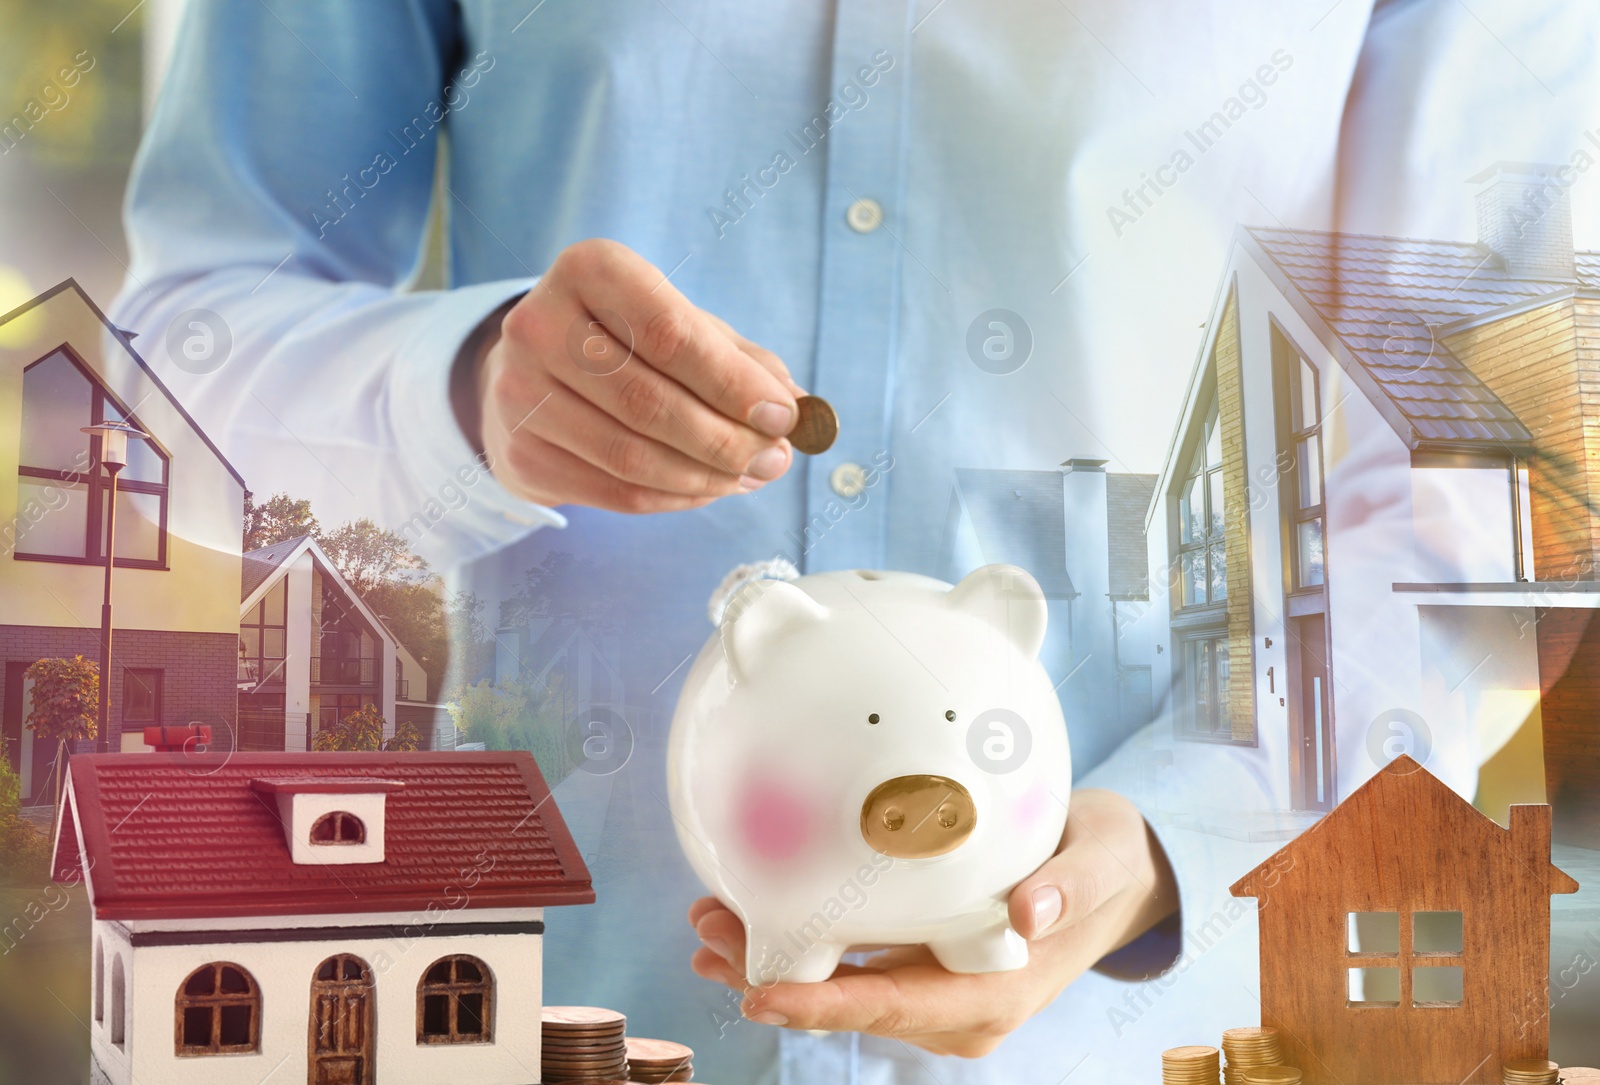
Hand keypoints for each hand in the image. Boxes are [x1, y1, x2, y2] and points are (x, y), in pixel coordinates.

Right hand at [463, 238, 802, 512]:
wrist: (531, 374)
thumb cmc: (624, 341)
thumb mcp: (681, 323)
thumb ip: (738, 358)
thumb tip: (795, 405)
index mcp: (589, 270)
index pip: (668, 333)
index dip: (732, 382)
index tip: (783, 415)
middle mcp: (539, 325)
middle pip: (649, 401)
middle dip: (727, 439)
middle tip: (776, 458)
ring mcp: (520, 393)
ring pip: (632, 456)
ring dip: (706, 476)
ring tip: (751, 476)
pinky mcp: (521, 455)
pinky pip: (615, 493)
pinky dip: (676, 497)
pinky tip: (709, 488)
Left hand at [688, 788, 1178, 1057]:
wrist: (1117, 875)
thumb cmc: (1106, 862)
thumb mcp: (1102, 860)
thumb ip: (1068, 888)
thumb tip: (1024, 915)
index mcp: (995, 992)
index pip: (894, 1005)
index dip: (825, 1004)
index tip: (761, 992)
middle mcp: (958, 1005)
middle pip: (850, 1002)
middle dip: (774, 977)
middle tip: (707, 934)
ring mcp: (937, 989)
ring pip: (842, 987)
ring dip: (773, 962)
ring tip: (708, 928)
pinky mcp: (924, 964)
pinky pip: (853, 965)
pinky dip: (802, 947)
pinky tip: (752, 925)